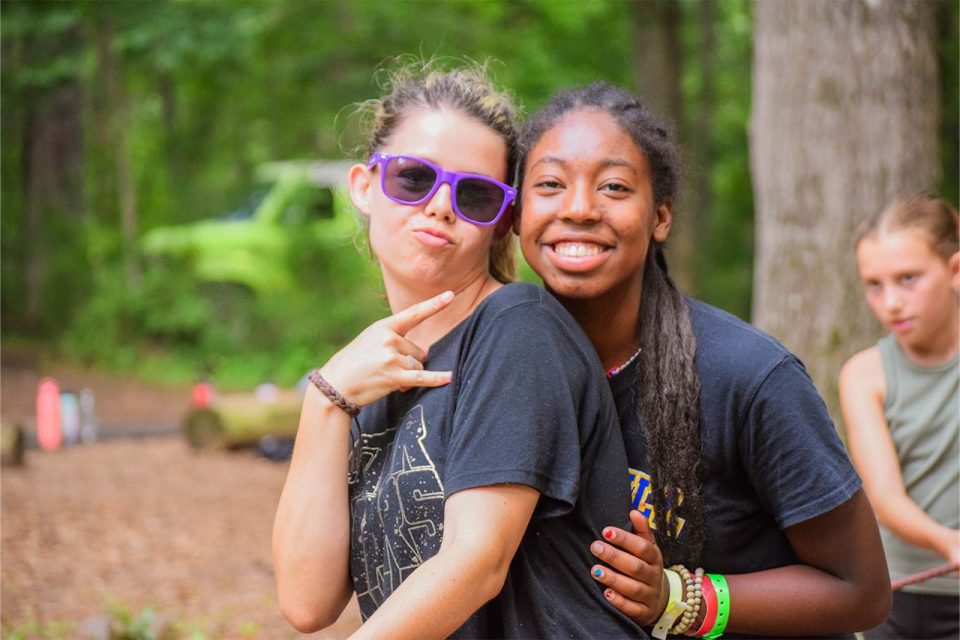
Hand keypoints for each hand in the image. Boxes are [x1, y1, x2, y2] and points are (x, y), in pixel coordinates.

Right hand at [320, 290, 455, 406]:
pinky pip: (421, 378)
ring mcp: (391, 357)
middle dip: (409, 363)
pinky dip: (436, 379)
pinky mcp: (393, 376)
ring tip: (386, 378)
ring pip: (418, 366)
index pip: (414, 314)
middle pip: (419, 351)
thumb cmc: (354, 362)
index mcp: (384, 326)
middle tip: (385, 369)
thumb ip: (396, 339)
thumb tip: (425, 353)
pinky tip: (449, 378)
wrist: (335, 384)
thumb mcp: (370, 340)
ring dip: (408, 376)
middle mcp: (389, 338)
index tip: (451, 295)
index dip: (434, 304)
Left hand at [590, 510, 664, 625]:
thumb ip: (641, 530)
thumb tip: (634, 511)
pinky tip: (606, 594)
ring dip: (613, 579)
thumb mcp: (648, 547)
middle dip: (614, 557)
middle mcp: (654, 576)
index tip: (605, 531)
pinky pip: (633, 609)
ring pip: (634, 588)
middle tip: (595, 547)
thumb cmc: (646, 566)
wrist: (660, 598)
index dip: (624, 539)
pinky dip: (620, 602)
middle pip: (635, 567)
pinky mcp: (644, 613)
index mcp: (654, 557)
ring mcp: (650, 595)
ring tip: (595, 570)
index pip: (642, 547)